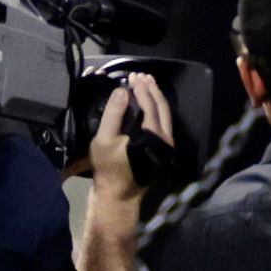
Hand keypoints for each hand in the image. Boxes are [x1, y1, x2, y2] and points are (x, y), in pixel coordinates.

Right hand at [86, 72, 171, 201]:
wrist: (118, 195)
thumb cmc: (109, 168)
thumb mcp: (104, 139)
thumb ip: (114, 113)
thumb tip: (122, 91)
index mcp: (154, 135)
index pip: (150, 105)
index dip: (141, 88)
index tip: (132, 76)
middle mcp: (166, 139)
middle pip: (163, 107)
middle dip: (152, 89)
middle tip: (142, 76)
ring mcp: (166, 146)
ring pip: (165, 115)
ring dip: (156, 98)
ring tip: (146, 84)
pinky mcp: (162, 150)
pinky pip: (163, 123)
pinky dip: (156, 109)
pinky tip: (147, 102)